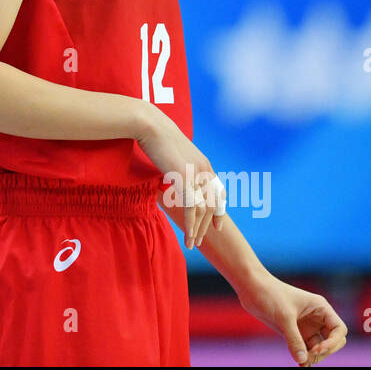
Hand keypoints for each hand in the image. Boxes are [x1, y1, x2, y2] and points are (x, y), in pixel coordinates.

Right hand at [137, 117, 225, 247]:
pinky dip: (191, 225)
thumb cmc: (156, 136)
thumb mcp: (173, 153)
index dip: (219, 210)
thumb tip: (172, 172)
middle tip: (200, 240)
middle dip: (206, 225)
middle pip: (212, 205)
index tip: (217, 226)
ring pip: (203, 210)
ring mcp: (196, 176)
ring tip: (192, 243)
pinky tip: (187, 235)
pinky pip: (192, 208)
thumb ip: (178, 166)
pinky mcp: (185, 180)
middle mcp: (205, 171)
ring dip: (198, 229)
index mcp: (204, 164)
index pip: (218, 191)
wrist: (151, 126)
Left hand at [238, 275, 347, 365]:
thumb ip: (294, 339)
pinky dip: (303, 356)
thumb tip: (302, 360)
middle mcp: (316, 317)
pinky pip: (304, 348)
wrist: (250, 287)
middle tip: (307, 357)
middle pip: (332, 341)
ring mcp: (306, 325)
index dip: (332, 343)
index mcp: (320, 308)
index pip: (339, 330)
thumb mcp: (283, 317)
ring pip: (319, 347)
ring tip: (301, 362)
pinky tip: (299, 363)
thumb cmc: (269, 293)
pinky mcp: (294, 332)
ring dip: (313, 356)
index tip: (316, 349)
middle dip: (324, 351)